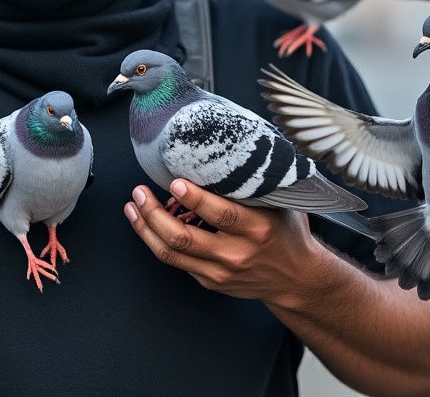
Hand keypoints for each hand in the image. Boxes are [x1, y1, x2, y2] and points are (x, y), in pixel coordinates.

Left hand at [124, 178, 329, 303]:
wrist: (297, 279)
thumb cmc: (288, 233)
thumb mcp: (282, 205)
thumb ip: (257, 183)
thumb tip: (231, 147)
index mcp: (257, 229)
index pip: (222, 214)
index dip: (195, 199)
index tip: (176, 181)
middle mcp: (237, 253)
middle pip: (185, 237)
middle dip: (155, 214)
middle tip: (139, 191)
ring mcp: (221, 271)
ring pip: (172, 253)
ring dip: (146, 228)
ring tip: (133, 206)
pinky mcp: (210, 281)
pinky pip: (176, 261)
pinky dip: (155, 241)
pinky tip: (144, 224)